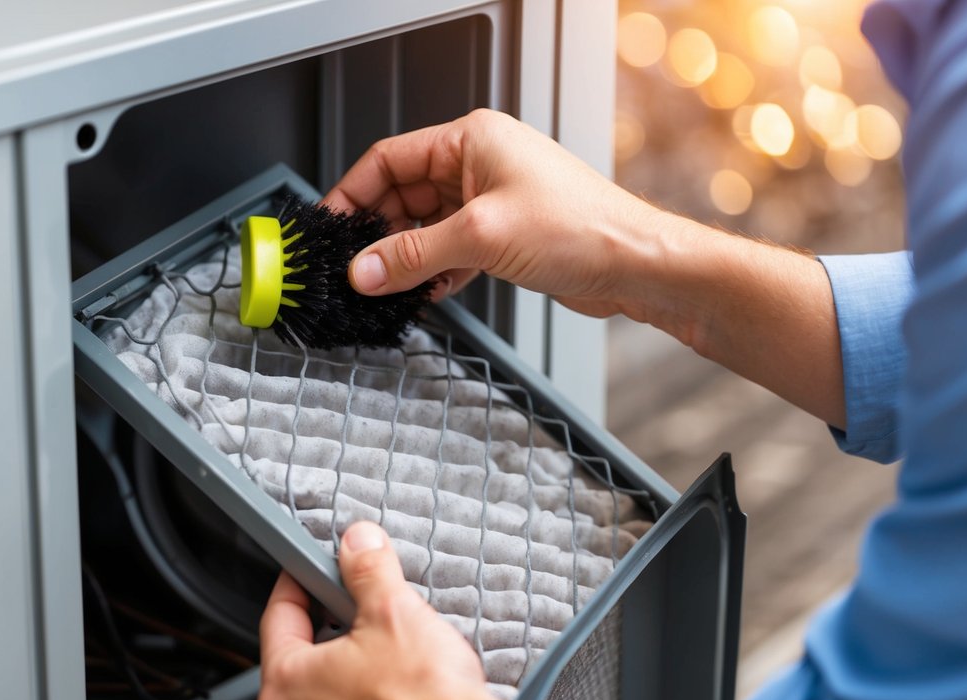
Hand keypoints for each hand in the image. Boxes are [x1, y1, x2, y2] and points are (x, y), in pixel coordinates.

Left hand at [258, 521, 500, 699]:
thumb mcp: (392, 610)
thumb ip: (368, 569)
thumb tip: (359, 544)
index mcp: (287, 684)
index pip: (278, 617)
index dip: (297, 585)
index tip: (309, 572)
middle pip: (301, 664)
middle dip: (329, 634)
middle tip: (360, 613)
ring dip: (350, 682)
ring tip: (390, 660)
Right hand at [329, 109, 846, 428]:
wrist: (635, 264)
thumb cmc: (582, 228)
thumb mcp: (481, 237)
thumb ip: (415, 254)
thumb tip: (365, 269)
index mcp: (472, 139)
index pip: (390, 158)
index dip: (354, 192)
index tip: (331, 225)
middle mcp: (480, 163)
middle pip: (404, 194)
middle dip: (380, 233)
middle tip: (357, 267)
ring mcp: (492, 199)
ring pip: (426, 226)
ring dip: (407, 257)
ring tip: (387, 286)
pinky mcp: (503, 234)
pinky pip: (450, 248)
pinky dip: (434, 270)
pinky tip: (426, 292)